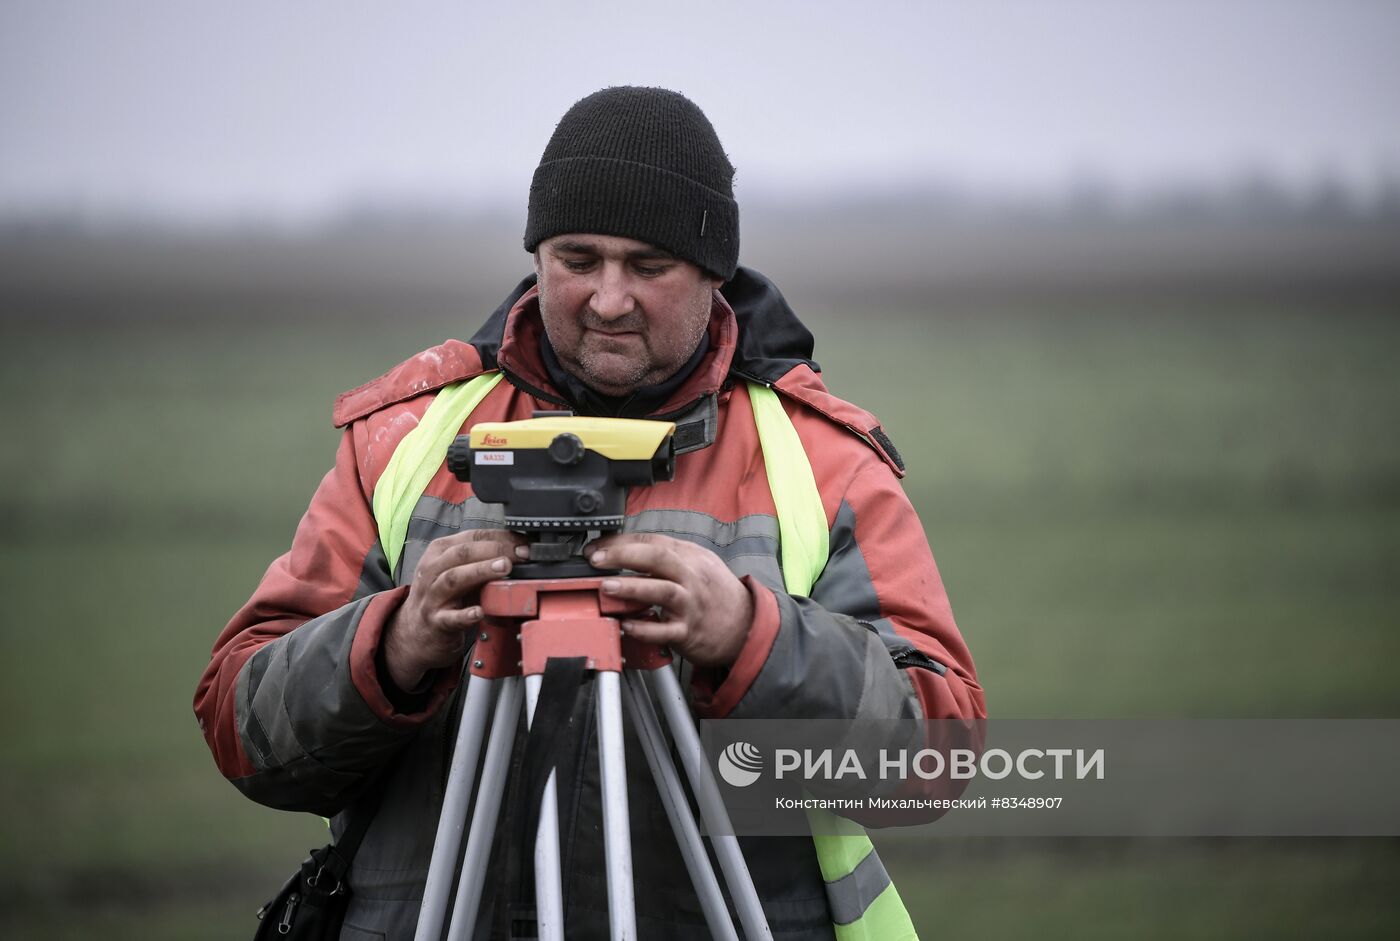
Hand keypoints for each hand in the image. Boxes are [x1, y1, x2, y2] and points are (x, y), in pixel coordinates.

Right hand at [383, 529, 525, 690]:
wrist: (414, 632)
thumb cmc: (443, 597)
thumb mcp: (459, 571)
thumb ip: (482, 560)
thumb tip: (520, 550)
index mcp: (439, 552)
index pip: (472, 537)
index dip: (500, 538)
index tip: (524, 543)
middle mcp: (432, 570)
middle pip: (462, 553)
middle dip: (494, 550)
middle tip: (519, 554)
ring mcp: (432, 597)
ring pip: (454, 578)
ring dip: (480, 571)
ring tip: (504, 568)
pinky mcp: (435, 622)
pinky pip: (450, 617)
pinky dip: (465, 614)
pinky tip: (480, 611)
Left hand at [587, 533, 753, 666]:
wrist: (745, 626)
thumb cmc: (715, 593)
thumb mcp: (698, 564)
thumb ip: (667, 557)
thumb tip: (624, 549)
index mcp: (690, 556)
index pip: (653, 541)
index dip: (621, 542)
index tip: (596, 548)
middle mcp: (691, 577)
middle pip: (658, 557)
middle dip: (623, 555)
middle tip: (597, 559)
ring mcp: (690, 605)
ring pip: (662, 591)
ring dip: (632, 588)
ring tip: (606, 587)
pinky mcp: (688, 632)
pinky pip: (664, 630)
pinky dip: (643, 627)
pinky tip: (626, 624)